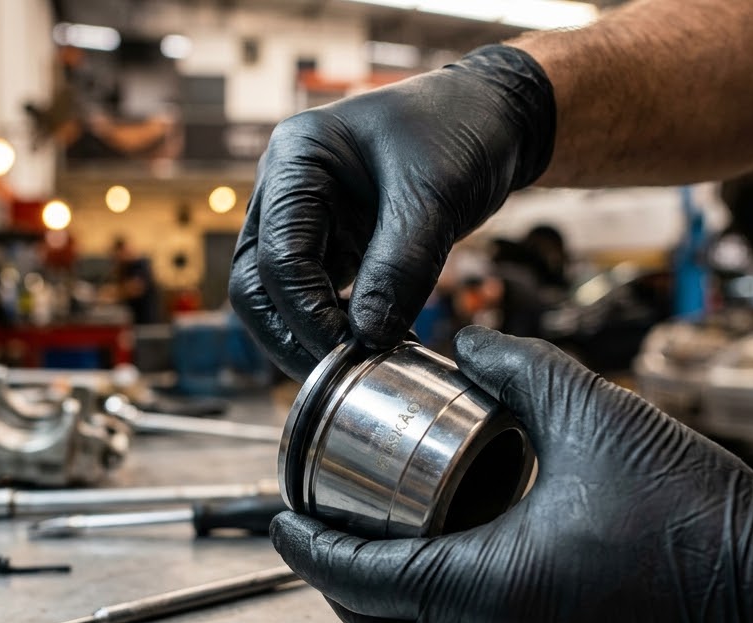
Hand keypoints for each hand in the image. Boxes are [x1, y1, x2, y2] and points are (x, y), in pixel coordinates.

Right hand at [230, 46, 555, 379]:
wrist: (496, 118)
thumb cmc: (462, 129)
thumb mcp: (434, 196)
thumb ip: (400, 267)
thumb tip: (368, 337)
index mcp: (297, 158)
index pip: (278, 256)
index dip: (308, 314)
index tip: (350, 354)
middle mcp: (286, 187)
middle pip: (257, 282)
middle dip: (292, 334)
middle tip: (342, 375)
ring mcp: (305, 216)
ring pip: (279, 296)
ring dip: (311, 335)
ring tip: (364, 365)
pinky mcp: (332, 241)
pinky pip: (317, 294)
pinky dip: (338, 325)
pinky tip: (377, 344)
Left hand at [271, 326, 752, 622]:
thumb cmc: (695, 514)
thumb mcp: (596, 416)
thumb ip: (517, 368)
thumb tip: (467, 339)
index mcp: (483, 588)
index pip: (355, 576)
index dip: (306, 544)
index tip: (278, 515)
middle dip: (335, 579)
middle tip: (324, 526)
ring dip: (387, 598)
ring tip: (382, 538)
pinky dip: (440, 614)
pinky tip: (454, 565)